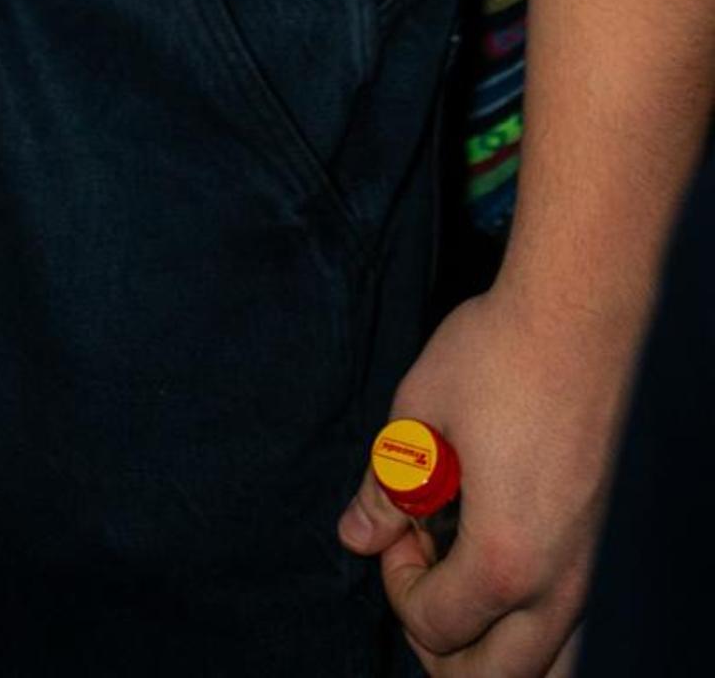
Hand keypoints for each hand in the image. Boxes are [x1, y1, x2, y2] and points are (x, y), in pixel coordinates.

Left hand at [338, 283, 623, 674]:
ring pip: (544, 666)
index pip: (437, 628)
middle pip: (494, 677)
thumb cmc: (496, 357)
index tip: (398, 520)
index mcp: (504, 561)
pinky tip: (496, 563)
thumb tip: (356, 537)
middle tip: (420, 566)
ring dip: (489, 646)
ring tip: (457, 579)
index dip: (398, 583)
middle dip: (442, 641)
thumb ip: (384, 490)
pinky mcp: (598, 543)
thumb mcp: (417, 419)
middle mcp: (557, 584)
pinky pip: (567, 628)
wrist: (579, 312)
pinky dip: (526, 625)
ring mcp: (587, 568)